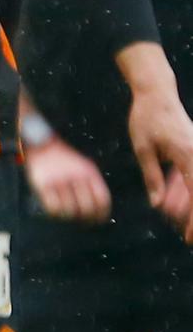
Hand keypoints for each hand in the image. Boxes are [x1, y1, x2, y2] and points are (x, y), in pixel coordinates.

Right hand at [24, 134, 111, 223]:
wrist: (43, 145)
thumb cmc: (65, 159)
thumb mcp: (84, 167)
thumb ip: (92, 184)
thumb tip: (98, 209)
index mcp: (89, 172)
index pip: (101, 199)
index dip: (102, 213)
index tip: (99, 220)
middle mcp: (75, 177)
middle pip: (87, 207)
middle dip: (86, 218)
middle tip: (84, 222)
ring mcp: (58, 181)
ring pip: (69, 209)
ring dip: (71, 217)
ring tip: (69, 217)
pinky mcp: (43, 185)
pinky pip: (53, 207)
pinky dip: (56, 214)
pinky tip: (57, 213)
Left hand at [125, 75, 192, 241]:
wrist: (158, 94)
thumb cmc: (147, 119)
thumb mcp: (143, 149)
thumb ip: (152, 177)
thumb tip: (156, 204)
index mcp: (189, 155)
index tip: (191, 236)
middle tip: (188, 238)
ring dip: (189, 204)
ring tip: (177, 221)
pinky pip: (192, 176)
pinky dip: (184, 190)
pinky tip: (170, 203)